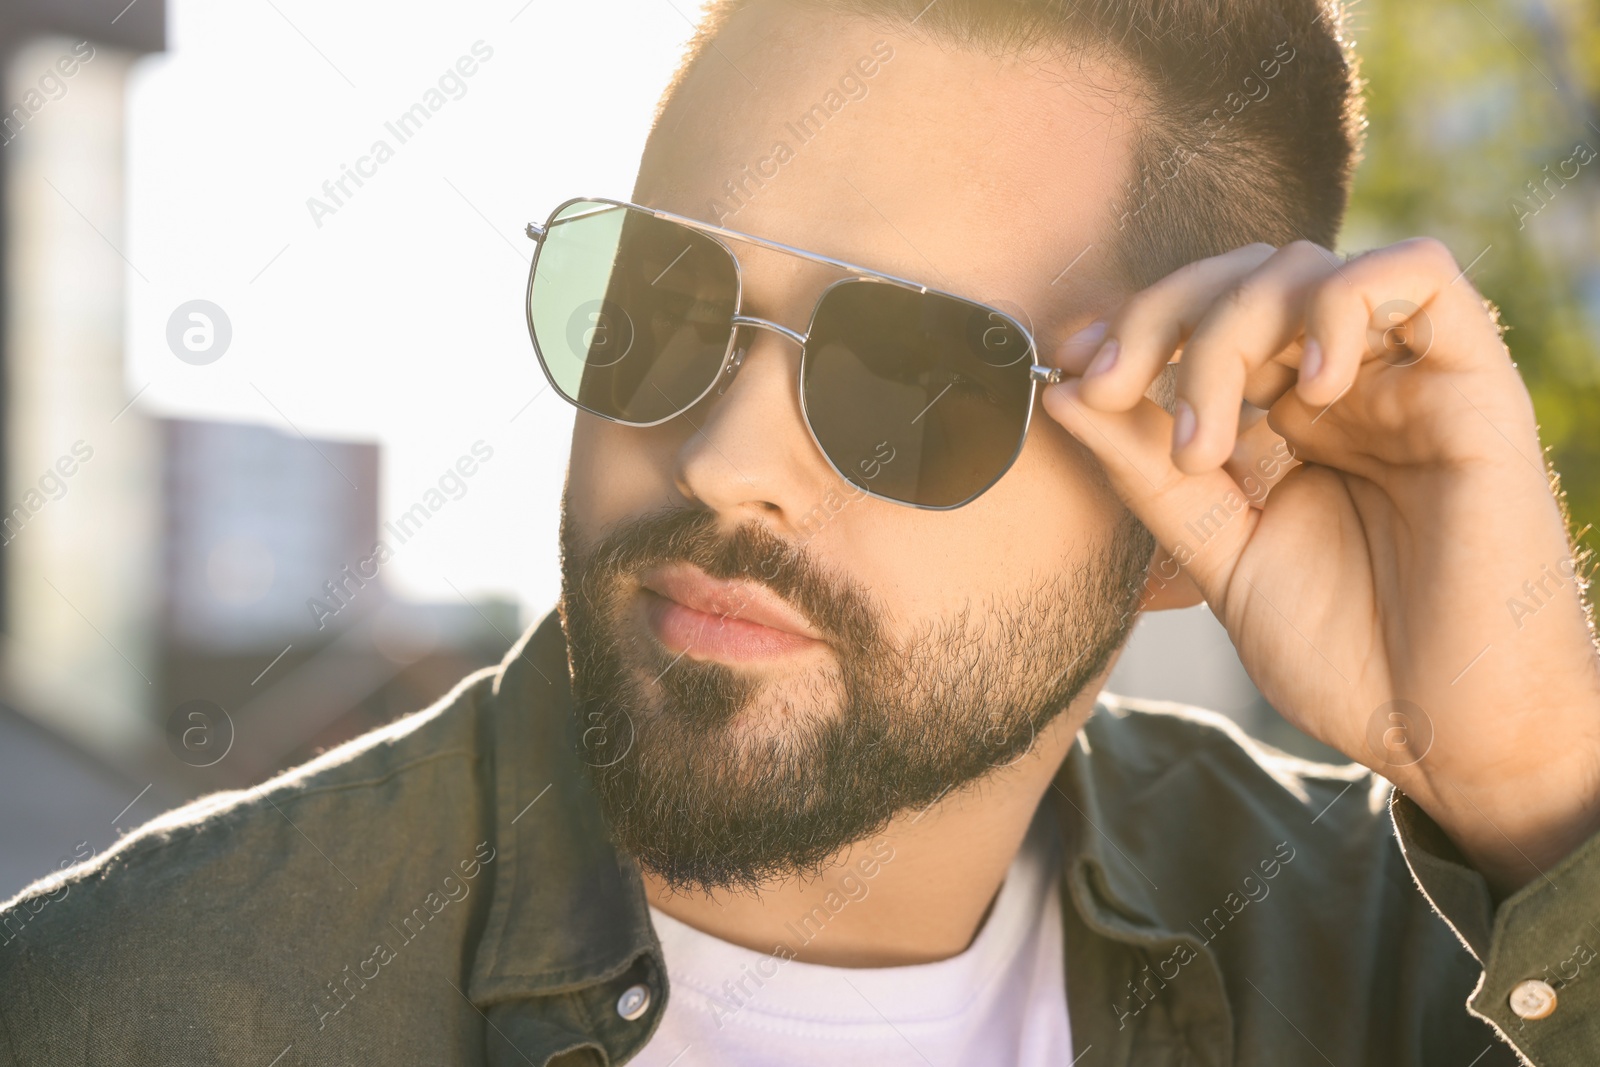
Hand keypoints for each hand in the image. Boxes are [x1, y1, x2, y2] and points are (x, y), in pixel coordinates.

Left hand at [1041, 239, 1599, 894]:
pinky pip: (1422, 274)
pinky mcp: (1476, 386)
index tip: (1074, 374)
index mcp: (1283, 422)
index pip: (1203, 318)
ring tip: (1209, 445)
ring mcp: (1405, 382)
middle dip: (1160, 319)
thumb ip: (1147, 472)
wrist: (1448, 735)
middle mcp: (1343, 389)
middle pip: (1242, 278)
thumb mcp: (1218, 553)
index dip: (1132, 326)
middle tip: (1115, 390)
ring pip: (1308, 269)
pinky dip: (1342, 304)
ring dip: (1230, 329)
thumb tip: (1061, 390)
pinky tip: (1309, 388)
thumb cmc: (1345, 655)